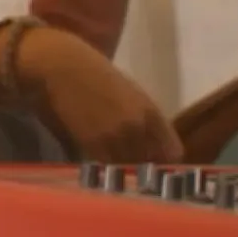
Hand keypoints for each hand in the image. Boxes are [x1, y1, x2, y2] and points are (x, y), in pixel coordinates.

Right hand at [3, 26, 179, 163]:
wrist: (65, 68)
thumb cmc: (97, 75)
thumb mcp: (132, 95)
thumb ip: (145, 120)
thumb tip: (152, 146)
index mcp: (152, 113)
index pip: (172, 153)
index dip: (164, 160)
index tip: (155, 162)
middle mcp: (139, 128)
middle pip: (150, 165)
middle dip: (143, 167)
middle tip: (132, 166)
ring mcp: (116, 137)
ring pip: (128, 168)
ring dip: (123, 169)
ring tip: (113, 160)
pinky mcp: (93, 144)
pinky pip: (107, 166)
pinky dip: (105, 166)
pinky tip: (99, 157)